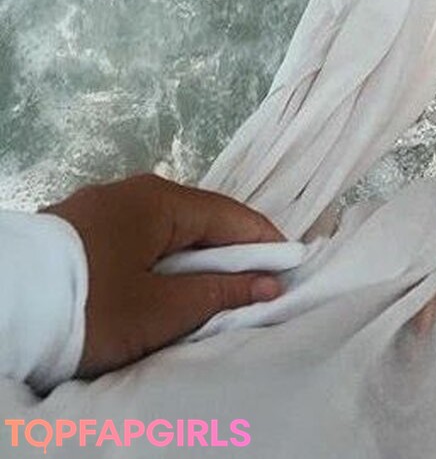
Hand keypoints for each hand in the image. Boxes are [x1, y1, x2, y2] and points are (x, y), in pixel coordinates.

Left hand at [43, 173, 283, 377]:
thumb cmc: (88, 306)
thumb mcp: (159, 310)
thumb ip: (218, 295)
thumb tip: (269, 283)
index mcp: (160, 200)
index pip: (231, 215)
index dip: (265, 242)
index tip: (292, 268)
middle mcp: (133, 192)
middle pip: (198, 220)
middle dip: (230, 253)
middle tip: (255, 287)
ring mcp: (101, 208)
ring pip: (165, 230)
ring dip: (193, 259)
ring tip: (211, 293)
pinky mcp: (76, 230)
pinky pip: (137, 239)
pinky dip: (160, 260)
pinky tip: (162, 286)